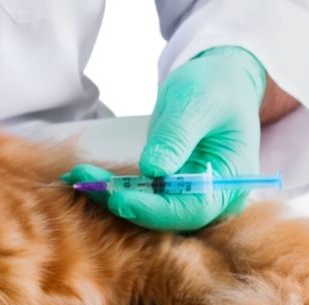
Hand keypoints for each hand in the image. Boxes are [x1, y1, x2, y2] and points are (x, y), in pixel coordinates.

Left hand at [63, 46, 265, 230]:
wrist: (216, 82)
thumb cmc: (214, 86)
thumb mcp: (197, 103)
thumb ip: (177, 136)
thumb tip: (153, 170)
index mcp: (230, 182)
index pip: (192, 209)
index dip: (154, 210)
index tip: (118, 199)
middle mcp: (211, 199)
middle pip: (166, 218)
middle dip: (123, 203)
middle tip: (84, 183)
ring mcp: (188, 197)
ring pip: (147, 210)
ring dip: (111, 197)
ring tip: (78, 177)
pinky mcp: (167, 191)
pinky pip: (139, 197)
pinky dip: (113, 188)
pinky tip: (86, 176)